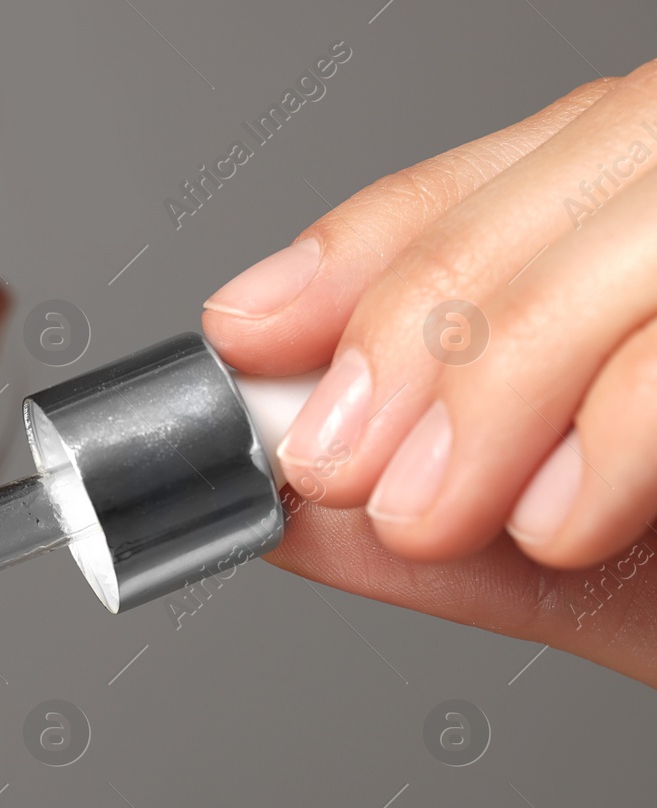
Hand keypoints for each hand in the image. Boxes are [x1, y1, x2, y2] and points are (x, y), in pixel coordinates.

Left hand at [201, 63, 656, 685]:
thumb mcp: (599, 567)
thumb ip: (451, 529)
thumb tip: (283, 505)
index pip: (501, 179)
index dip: (363, 253)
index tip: (252, 335)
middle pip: (572, 179)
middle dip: (421, 324)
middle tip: (332, 462)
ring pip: (644, 229)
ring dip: (505, 371)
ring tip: (438, 509)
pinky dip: (629, 416)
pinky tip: (565, 514)